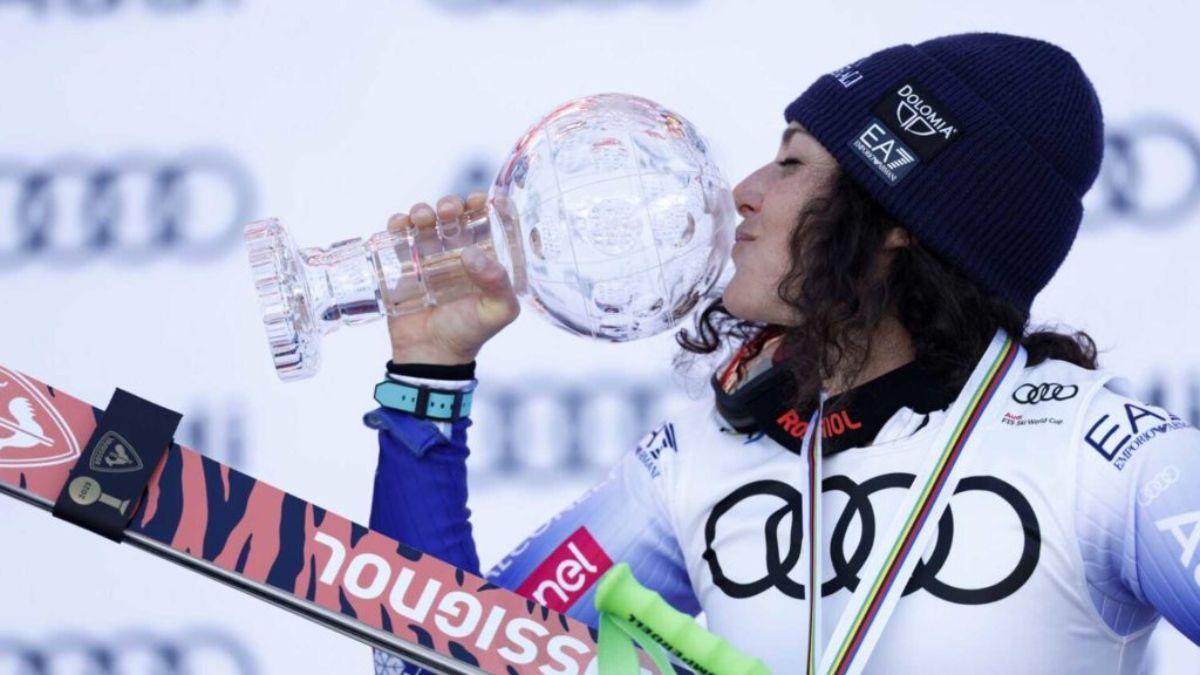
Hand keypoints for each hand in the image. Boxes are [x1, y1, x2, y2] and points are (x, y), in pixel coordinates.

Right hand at [386, 192, 519, 365]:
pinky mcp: (402, 264)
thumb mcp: (497, 311)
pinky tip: (400, 224)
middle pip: (454, 215)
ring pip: (426, 220)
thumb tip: (472, 253)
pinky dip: (397, 224)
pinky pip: (398, 236)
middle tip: (450, 210)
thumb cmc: (468, 332)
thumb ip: (497, 284)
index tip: (483, 200)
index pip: (488, 223)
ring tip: (423, 217)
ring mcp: (428, 257)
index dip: (486, 206)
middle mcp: (457, 253)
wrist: (431, 355)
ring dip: (424, 210)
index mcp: (484, 259)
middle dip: (452, 204)